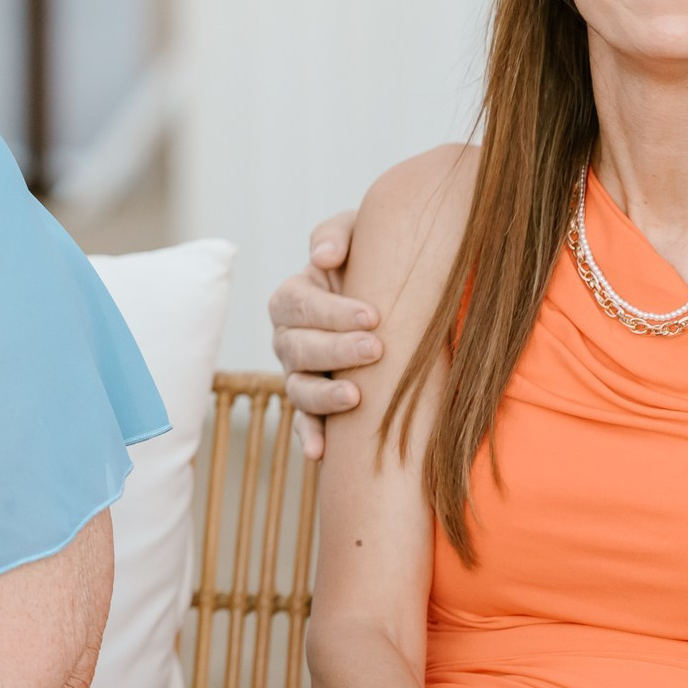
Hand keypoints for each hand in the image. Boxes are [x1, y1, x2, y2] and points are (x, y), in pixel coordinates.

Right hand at [271, 209, 379, 459]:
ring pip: (297, 388)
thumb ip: (338, 234)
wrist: (398, 295)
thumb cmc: (376, 260)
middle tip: (375, 349)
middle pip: (295, 348)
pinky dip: (310, 437)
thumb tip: (324, 256)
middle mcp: (288, 339)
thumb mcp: (360, 233)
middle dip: (335, 350)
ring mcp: (299, 375)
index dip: (331, 312)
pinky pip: (306, 424)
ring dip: (323, 396)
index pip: (298, 305)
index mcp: (293, 298)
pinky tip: (320, 453)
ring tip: (355, 398)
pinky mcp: (316, 405)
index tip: (373, 316)